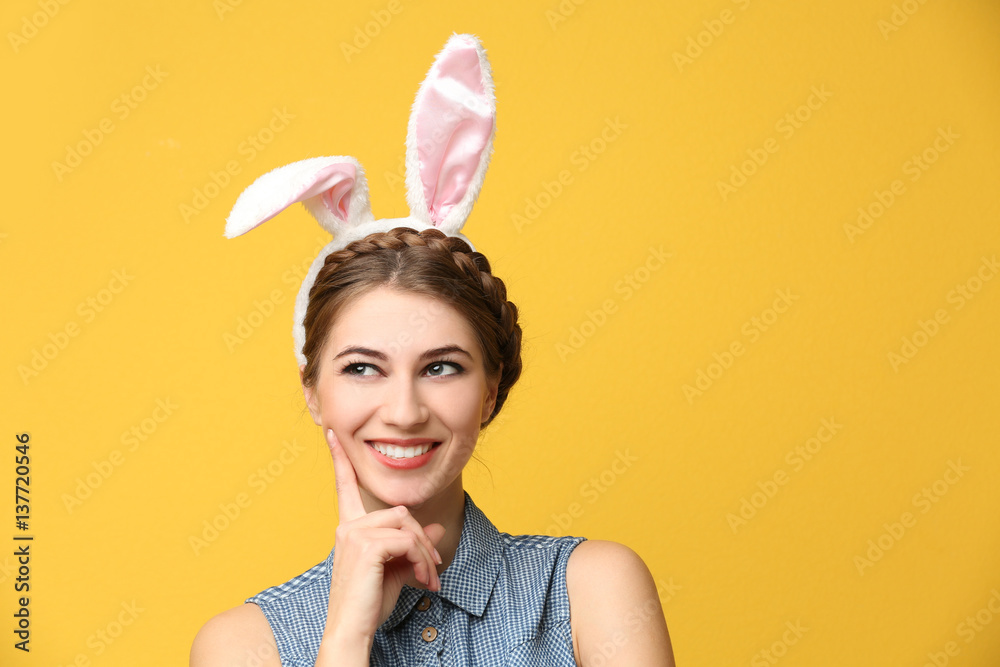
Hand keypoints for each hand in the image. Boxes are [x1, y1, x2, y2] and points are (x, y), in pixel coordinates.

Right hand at [322, 429, 445, 641]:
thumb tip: (432, 528)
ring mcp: (355, 534)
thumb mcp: (397, 569)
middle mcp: (348, 526)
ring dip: (426, 554)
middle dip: (423, 541)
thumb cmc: (369, 603)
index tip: (332, 434)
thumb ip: (412, 545)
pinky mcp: (367, 546)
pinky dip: (423, 561)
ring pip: (408, 526)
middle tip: (433, 570)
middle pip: (401, 512)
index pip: (345, 487)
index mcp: (349, 527)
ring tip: (428, 580)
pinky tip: (423, 581)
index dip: (340, 459)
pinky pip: (409, 542)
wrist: (354, 630)